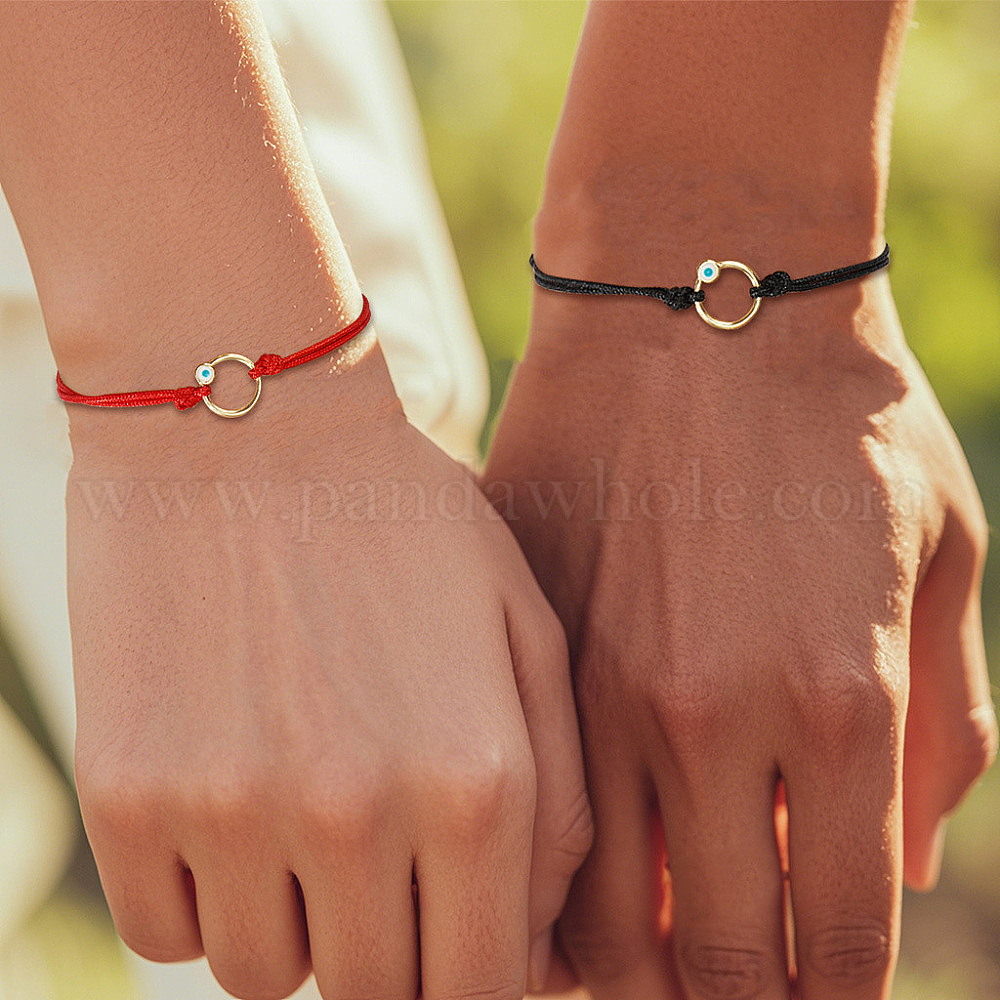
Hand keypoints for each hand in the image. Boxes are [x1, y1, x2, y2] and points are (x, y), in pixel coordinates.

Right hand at [69, 348, 591, 999]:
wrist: (249, 427)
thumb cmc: (407, 525)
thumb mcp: (522, 630)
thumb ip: (562, 803)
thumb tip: (545, 959)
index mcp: (477, 783)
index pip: (483, 990)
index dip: (474, 979)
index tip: (452, 938)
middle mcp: (356, 816)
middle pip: (376, 999)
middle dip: (389, 952)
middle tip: (379, 862)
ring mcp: (230, 810)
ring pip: (265, 975)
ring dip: (292, 920)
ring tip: (301, 807)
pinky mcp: (127, 793)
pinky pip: (166, 931)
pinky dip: (201, 895)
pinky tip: (228, 799)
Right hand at [483, 268, 995, 999]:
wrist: (690, 290)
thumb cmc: (833, 412)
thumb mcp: (946, 550)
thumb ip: (942, 733)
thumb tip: (895, 871)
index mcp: (839, 701)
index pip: (837, 941)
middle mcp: (709, 716)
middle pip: (714, 961)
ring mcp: (599, 682)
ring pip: (594, 912)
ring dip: (625, 967)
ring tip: (643, 959)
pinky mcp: (526, 638)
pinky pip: (530, 808)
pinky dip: (552, 870)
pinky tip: (565, 868)